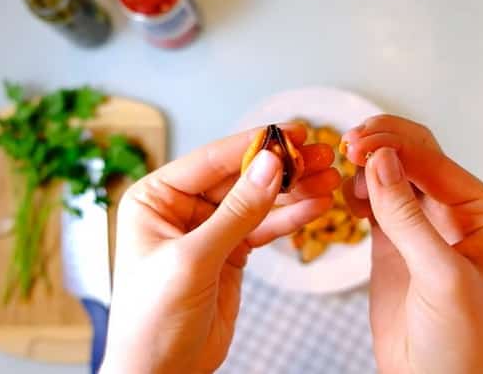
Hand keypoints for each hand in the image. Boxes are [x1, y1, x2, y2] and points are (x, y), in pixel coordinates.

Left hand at [101, 125, 340, 373]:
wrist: (160, 373)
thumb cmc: (152, 319)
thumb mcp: (194, 259)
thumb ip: (236, 212)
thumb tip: (270, 164)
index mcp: (156, 198)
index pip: (211, 160)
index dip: (254, 144)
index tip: (292, 133)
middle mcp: (181, 208)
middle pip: (240, 176)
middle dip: (282, 167)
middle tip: (320, 155)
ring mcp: (208, 230)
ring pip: (258, 200)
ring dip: (294, 191)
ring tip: (329, 178)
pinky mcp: (230, 252)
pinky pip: (264, 227)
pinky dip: (291, 218)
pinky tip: (317, 207)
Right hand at [341, 115, 482, 373]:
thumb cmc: (463, 345)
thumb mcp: (441, 277)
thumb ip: (408, 217)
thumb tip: (379, 160)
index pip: (436, 163)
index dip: (396, 147)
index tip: (359, 145)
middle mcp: (456, 216)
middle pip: (416, 158)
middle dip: (382, 145)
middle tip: (348, 144)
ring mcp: (423, 230)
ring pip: (392, 177)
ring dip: (367, 166)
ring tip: (345, 168)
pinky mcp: (394, 247)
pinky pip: (375, 205)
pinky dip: (358, 192)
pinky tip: (347, 193)